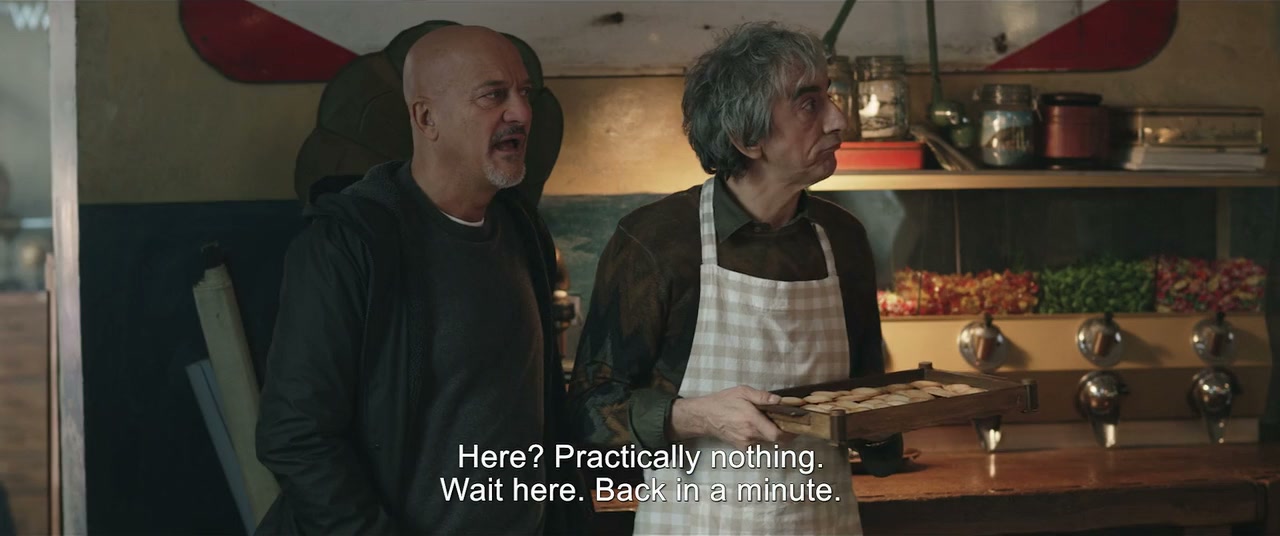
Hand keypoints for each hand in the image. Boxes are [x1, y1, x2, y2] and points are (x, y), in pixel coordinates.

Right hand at [670, 385, 793, 448]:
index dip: (790, 434)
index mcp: (752, 420)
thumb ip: (762, 397)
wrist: (704, 416)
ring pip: (768, 442)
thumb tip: (780, 400)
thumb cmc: (723, 402)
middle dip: (784, 432)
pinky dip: (762, 438)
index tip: (797, 427)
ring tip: (771, 422)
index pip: (777, 435)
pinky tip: (758, 428)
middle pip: (776, 440)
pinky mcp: (742, 448)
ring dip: (773, 434)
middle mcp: (750, 435)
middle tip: (789, 423)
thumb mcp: (742, 392)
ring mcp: (746, 443)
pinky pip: (758, 445)